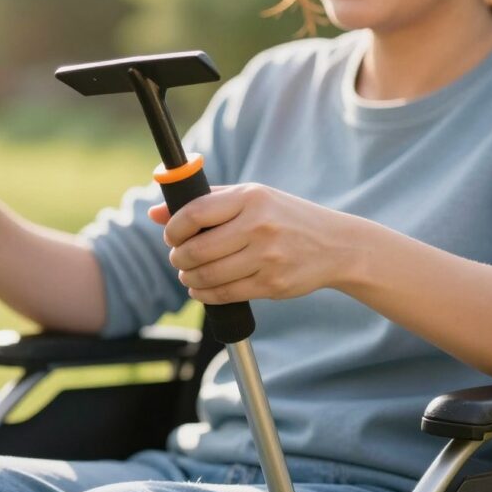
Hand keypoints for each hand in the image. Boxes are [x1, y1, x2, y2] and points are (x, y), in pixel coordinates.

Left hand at [147, 184, 360, 303]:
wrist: (336, 245)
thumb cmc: (284, 217)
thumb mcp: (250, 198)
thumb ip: (203, 201)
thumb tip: (154, 212)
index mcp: (250, 197)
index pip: (194, 213)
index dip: (173, 229)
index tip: (171, 235)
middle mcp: (258, 225)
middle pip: (196, 249)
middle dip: (178, 257)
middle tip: (178, 257)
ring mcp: (267, 257)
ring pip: (208, 275)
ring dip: (188, 277)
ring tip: (188, 273)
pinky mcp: (273, 284)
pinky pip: (225, 294)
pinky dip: (204, 294)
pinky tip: (201, 288)